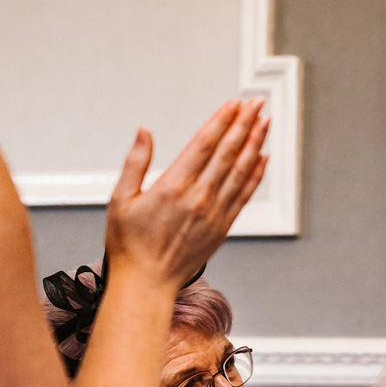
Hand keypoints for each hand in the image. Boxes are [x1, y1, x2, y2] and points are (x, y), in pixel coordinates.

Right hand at [104, 98, 268, 286]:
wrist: (147, 283)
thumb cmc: (130, 245)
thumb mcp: (120, 198)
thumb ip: (135, 162)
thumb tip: (144, 132)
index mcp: (173, 186)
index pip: (204, 144)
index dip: (222, 120)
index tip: (234, 104)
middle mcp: (198, 198)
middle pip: (228, 152)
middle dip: (244, 124)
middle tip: (257, 103)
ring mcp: (214, 213)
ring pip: (241, 171)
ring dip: (255, 144)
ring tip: (265, 123)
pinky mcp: (222, 227)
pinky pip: (244, 195)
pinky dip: (256, 175)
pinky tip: (263, 158)